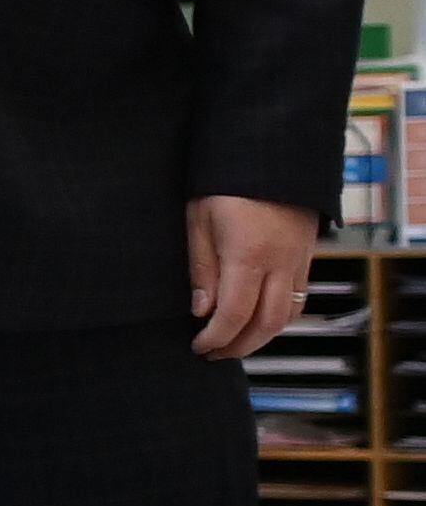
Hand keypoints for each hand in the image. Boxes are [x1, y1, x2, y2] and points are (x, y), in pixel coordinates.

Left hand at [190, 194, 317, 359]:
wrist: (270, 152)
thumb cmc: (225, 182)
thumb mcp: (199, 221)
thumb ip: (202, 268)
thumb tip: (202, 310)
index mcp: (248, 256)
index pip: (235, 315)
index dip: (216, 338)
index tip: (199, 347)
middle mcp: (280, 263)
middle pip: (267, 324)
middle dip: (240, 346)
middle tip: (214, 353)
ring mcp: (299, 260)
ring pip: (288, 315)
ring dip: (262, 336)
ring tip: (234, 341)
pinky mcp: (307, 255)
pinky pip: (299, 297)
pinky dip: (279, 317)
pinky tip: (258, 318)